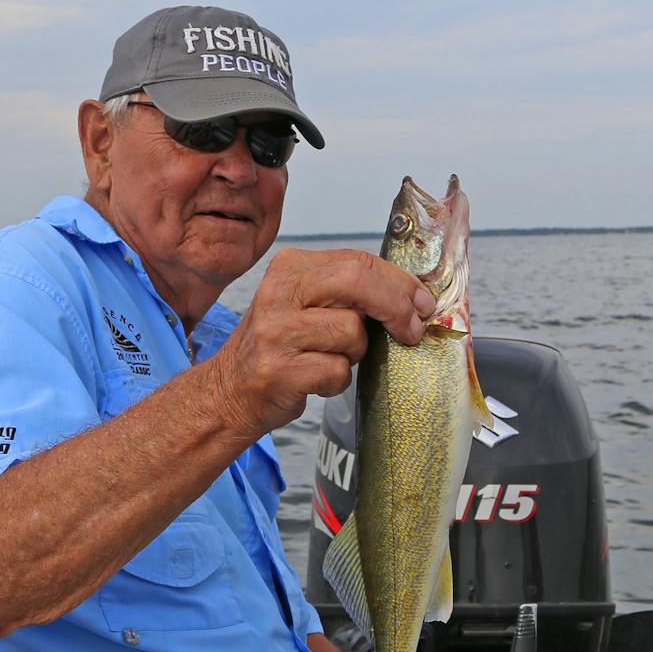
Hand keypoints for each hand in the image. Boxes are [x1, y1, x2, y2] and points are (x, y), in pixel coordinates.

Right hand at [202, 248, 433, 438]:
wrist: (229, 390)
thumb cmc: (281, 346)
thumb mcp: (306, 304)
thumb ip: (349, 292)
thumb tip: (414, 297)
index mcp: (290, 268)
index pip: (358, 262)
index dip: (400, 283)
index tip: (423, 303)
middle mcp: (279, 293)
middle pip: (358, 283)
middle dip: (396, 307)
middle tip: (411, 330)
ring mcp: (275, 332)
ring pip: (352, 333)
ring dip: (355, 354)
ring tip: (331, 358)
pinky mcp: (278, 370)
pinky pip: (337, 371)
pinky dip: (337, 381)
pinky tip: (317, 379)